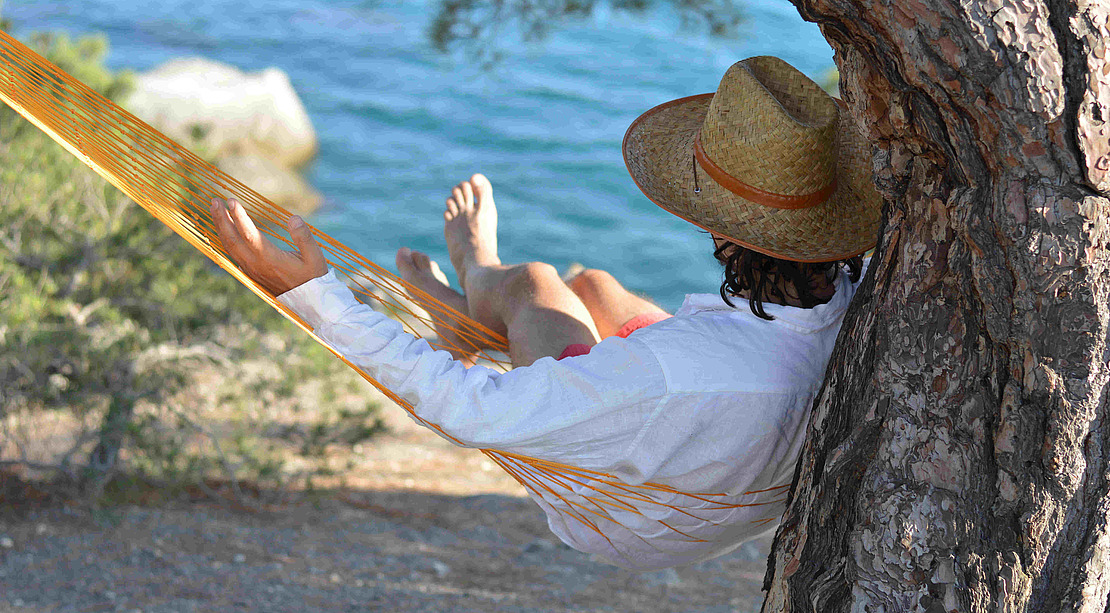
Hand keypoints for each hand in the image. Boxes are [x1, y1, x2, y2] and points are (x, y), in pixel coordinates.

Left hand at [210, 197, 328, 295]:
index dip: (239, 217)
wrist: (308, 300)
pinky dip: (226, 238)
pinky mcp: (251, 271)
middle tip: (215, 201)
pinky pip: (233, 253)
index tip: (231, 201)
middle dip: (222, 219)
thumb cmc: (313, 276)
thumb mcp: (315, 256)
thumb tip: (293, 218)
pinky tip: (224, 228)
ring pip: (230, 246)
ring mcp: (251, 269)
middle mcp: (256, 265)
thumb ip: (304, 237)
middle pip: (232, 240)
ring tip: (216, 209)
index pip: (249, 235)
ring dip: (221, 227)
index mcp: (270, 259)